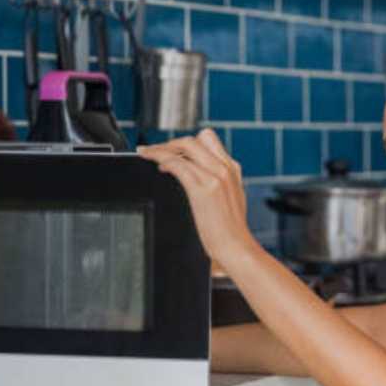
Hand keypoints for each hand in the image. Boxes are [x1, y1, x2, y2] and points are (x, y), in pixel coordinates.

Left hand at [136, 128, 253, 271]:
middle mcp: (224, 168)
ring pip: (184, 147)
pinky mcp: (203, 188)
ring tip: (149, 154)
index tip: (173, 149)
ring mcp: (215, 176)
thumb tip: (201, 177)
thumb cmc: (230, 230)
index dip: (187, 142)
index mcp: (232, 169)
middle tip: (156, 150)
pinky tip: (156, 165)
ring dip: (161, 148)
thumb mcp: (232, 198)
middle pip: (195, 139)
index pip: (208, 140)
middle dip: (171, 142)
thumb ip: (219, 183)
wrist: (236, 247)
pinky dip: (162, 159)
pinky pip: (177, 164)